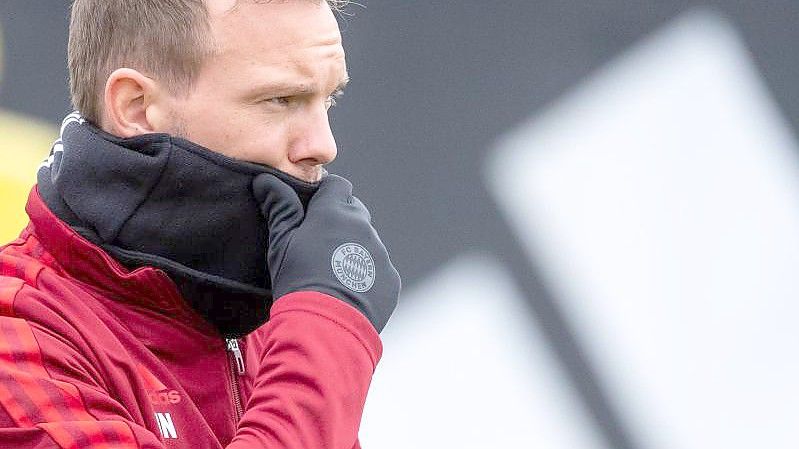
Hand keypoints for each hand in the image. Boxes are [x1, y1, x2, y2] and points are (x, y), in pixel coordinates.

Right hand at [252, 173, 400, 331]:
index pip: (337, 185)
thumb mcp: (281, 242)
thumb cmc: (297, 280)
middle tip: (318, 243)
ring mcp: (380, 253)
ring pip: (367, 241)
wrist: (325, 325)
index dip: (324, 194)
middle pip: (354, 211)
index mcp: (335, 212)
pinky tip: (348, 291)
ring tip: (332, 272)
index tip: (312, 209)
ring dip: (354, 248)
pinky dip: (367, 274)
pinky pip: (378, 268)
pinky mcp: (390, 278)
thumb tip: (266, 178)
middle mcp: (363, 227)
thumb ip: (279, 206)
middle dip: (339, 220)